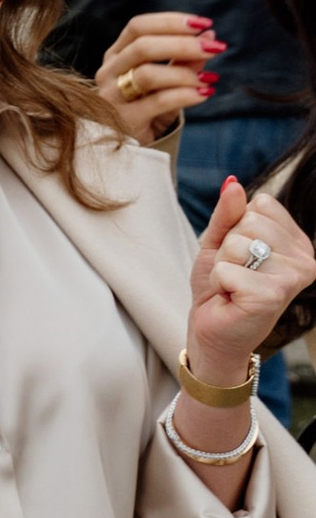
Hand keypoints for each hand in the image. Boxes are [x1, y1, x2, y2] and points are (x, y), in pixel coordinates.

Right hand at [93, 9, 219, 145]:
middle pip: (142, 46)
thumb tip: (210, 34)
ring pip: (147, 74)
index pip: (138, 27)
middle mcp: (109, 71)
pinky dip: (185, 95)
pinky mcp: (124, 120)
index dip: (170, 21)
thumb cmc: (147, 107)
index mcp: (116, 54)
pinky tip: (204, 94)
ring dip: (184, 73)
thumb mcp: (166, 80)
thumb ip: (183, 59)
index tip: (203, 24)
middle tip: (214, 47)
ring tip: (209, 79)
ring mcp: (112, 97)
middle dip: (183, 44)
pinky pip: (157, 102)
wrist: (128, 148)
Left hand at [183, 178, 315, 395]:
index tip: (240, 256)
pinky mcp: (273, 295)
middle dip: (228, 247)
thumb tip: (233, 183)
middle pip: (250, 220)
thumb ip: (228, 214)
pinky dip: (220, 283)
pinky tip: (232, 299)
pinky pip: (227, 269)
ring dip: (223, 266)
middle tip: (235, 275)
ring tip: (233, 287)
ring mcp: (293, 278)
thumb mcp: (220, 243)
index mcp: (296, 242)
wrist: (212, 333)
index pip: (261, 203)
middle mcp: (304, 259)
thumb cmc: (220, 289)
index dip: (237, 227)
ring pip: (238, 243)